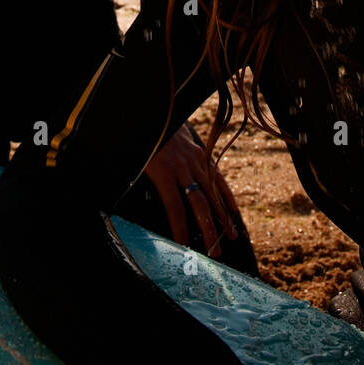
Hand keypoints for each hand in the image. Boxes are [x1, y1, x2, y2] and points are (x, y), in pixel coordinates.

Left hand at [143, 123, 240, 257]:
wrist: (158, 110)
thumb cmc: (143, 141)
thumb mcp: (136, 161)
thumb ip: (138, 183)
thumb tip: (129, 207)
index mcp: (163, 171)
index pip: (174, 206)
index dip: (179, 227)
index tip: (184, 246)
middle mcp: (182, 168)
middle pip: (198, 203)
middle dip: (207, 230)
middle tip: (215, 254)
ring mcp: (195, 160)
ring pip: (211, 193)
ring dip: (222, 217)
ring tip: (230, 238)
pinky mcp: (202, 155)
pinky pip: (217, 177)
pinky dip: (227, 195)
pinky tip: (234, 213)